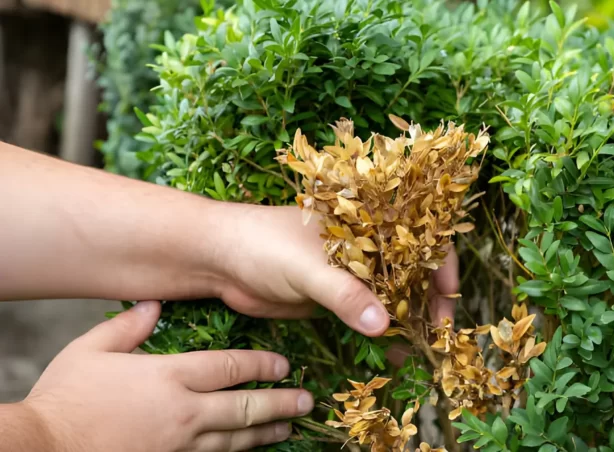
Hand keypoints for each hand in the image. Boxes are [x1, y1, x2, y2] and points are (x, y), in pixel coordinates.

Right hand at [22, 301, 312, 451]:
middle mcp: (183, 411)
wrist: (44, 448)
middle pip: (244, 407)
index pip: (230, 368)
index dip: (262, 366)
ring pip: (234, 439)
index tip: (285, 366)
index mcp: (169, 376)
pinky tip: (250, 451)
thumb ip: (128, 327)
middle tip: (307, 401)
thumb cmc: (65, 397)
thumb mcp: (91, 350)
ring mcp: (179, 445)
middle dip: (280, 403)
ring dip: (266, 432)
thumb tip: (154, 303)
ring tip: (290, 427)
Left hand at [211, 205, 456, 337]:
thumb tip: (383, 325)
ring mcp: (351, 271)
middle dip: (428, 299)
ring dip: (408, 319)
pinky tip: (393, 352)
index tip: (448, 299)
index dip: (441, 264)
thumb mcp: (307, 267)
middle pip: (411, 270)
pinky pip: (368, 314)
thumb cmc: (263, 244)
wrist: (219, 260)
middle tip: (439, 333)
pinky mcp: (335, 296)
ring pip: (392, 294)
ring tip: (424, 347)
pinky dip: (382, 332)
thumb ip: (344, 294)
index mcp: (366, 221)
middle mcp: (366, 244)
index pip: (418, 236)